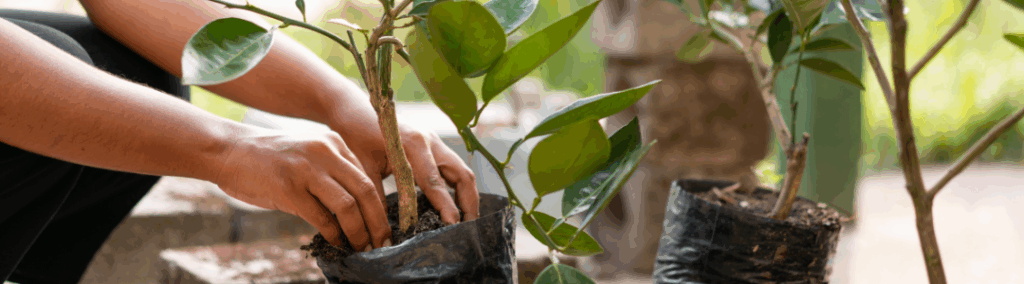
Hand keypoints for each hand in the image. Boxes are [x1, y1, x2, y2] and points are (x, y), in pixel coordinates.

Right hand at [214, 129, 390, 250]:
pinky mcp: (289, 188)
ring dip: (359, 232)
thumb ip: (331, 175)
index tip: (382, 227)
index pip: (367, 177)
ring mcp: (307, 169)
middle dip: (378, 222)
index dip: (379, 206)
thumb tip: (356, 210)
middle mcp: (325, 152)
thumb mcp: (307, 155)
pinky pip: (321, 217)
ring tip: (362, 248)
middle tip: (382, 243)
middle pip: (365, 190)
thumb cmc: (268, 159)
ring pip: (347, 205)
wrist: (228, 150)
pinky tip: (336, 243)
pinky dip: (333, 234)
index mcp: (333, 143)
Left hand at [340, 118, 479, 224]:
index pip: (435, 182)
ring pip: (463, 171)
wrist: (354, 109)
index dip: (446, 207)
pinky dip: (459, 187)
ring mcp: (435, 141)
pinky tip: (456, 205)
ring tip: (466, 221)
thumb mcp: (364, 167)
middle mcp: (430, 141)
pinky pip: (454, 167)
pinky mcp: (434, 144)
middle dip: (468, 203)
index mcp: (412, 144)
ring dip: (468, 196)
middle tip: (467, 229)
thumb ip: (378, 197)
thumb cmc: (355, 135)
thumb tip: (386, 230)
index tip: (453, 226)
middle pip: (462, 175)